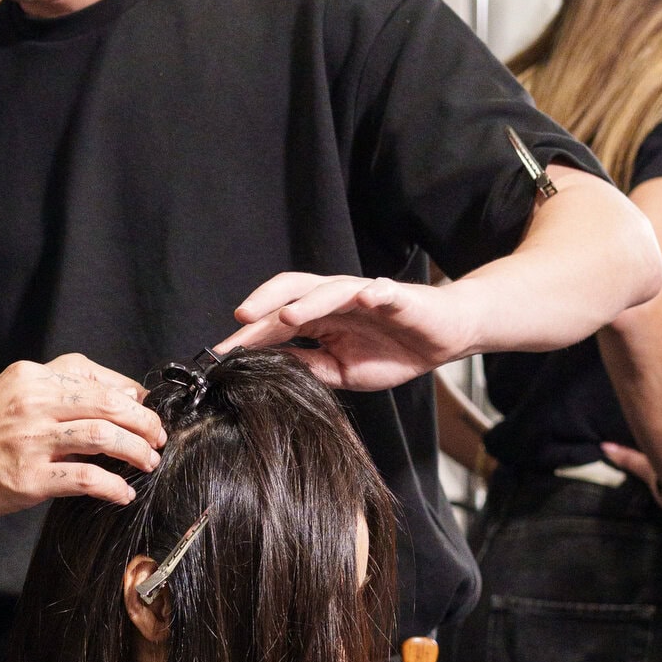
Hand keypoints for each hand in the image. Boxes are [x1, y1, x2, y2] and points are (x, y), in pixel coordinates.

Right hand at [0, 355, 164, 517]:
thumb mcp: (15, 393)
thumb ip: (59, 389)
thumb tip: (120, 395)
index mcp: (32, 378)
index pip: (94, 377)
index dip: (130, 394)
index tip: (146, 409)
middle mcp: (33, 403)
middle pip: (107, 404)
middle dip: (143, 422)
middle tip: (158, 437)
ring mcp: (31, 440)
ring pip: (103, 436)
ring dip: (135, 450)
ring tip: (148, 462)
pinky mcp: (29, 477)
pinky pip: (84, 477)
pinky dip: (112, 485)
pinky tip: (123, 492)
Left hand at [217, 272, 467, 388]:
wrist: (440, 338)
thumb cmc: (392, 351)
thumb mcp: (340, 369)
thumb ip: (308, 366)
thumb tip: (268, 371)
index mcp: (320, 318)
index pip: (277, 321)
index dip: (249, 335)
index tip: (221, 353)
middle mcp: (335, 301)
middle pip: (294, 292)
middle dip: (266, 303)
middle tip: (240, 321)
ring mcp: (365, 296)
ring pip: (331, 290)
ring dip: (308, 302)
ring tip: (287, 317)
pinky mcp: (397, 297)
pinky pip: (383, 292)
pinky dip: (372, 293)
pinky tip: (362, 298)